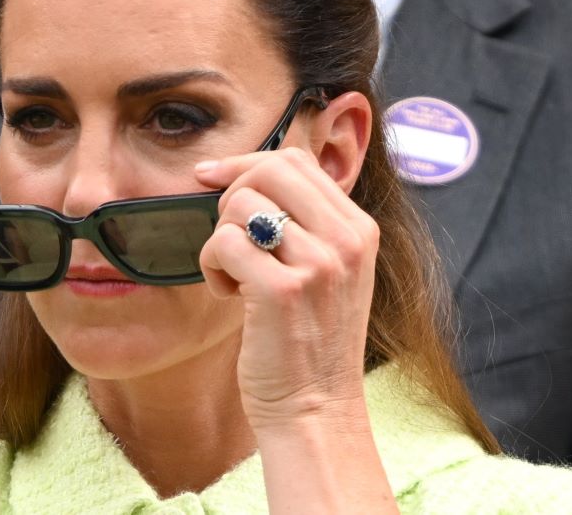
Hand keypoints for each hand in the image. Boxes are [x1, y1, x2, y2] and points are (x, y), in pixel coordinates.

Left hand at [196, 147, 378, 428]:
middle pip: (268, 170)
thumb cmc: (309, 341)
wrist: (315, 410)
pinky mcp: (281, 291)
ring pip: (240, 205)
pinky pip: (223, 242)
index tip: (212, 178)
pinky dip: (212, 266)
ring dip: (220, 239)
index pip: (296, 161)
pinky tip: (230, 295)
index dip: (246, 164)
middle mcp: (346, 240)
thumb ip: (304, 223)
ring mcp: (318, 264)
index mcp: (359, 229)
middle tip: (231, 241)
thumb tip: (243, 175)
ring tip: (235, 278)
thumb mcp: (327, 272)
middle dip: (232, 196)